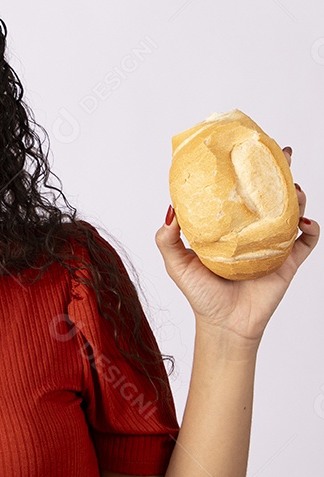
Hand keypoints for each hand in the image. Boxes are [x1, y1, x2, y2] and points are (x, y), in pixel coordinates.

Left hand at [154, 147, 318, 344]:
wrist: (224, 326)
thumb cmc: (201, 295)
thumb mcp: (176, 263)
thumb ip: (167, 238)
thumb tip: (170, 209)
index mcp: (230, 226)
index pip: (240, 191)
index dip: (246, 170)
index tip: (248, 149)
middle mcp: (253, 231)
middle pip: (271, 194)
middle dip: (280, 171)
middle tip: (283, 155)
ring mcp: (273, 245)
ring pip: (292, 211)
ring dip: (296, 196)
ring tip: (292, 190)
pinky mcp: (288, 262)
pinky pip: (307, 240)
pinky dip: (311, 228)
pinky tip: (303, 222)